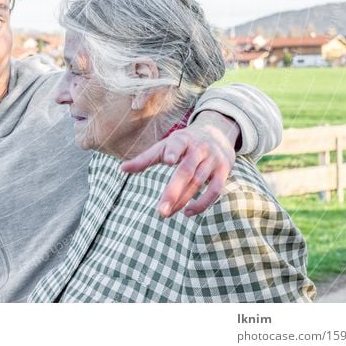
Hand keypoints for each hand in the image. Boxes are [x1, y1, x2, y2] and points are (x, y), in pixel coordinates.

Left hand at [119, 111, 237, 216]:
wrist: (218, 133)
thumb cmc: (184, 143)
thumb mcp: (165, 145)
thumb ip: (145, 158)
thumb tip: (121, 169)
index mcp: (182, 139)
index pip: (177, 144)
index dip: (173, 151)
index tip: (167, 160)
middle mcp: (199, 149)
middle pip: (186, 171)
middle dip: (173, 191)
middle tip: (160, 211)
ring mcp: (213, 160)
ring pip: (198, 182)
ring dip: (182, 200)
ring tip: (166, 213)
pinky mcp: (223, 171)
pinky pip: (215, 190)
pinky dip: (203, 203)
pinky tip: (187, 212)